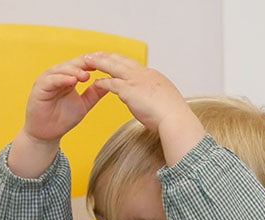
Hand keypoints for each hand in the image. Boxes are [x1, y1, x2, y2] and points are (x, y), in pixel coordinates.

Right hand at [23, 55, 108, 143]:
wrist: (46, 133)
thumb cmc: (63, 118)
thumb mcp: (84, 104)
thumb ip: (95, 93)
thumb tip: (111, 83)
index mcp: (68, 76)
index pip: (82, 65)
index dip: (94, 63)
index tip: (108, 64)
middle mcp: (57, 75)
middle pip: (73, 64)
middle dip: (86, 64)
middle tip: (98, 65)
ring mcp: (48, 80)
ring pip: (62, 70)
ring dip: (75, 71)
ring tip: (86, 75)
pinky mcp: (39, 88)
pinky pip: (51, 80)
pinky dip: (62, 79)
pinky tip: (72, 81)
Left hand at [83, 52, 205, 164]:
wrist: (176, 120)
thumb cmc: (174, 118)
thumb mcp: (167, 103)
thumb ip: (156, 99)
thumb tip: (151, 103)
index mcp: (155, 77)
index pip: (135, 66)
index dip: (123, 62)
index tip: (116, 61)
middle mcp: (145, 74)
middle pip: (122, 60)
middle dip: (108, 56)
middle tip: (97, 54)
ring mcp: (136, 81)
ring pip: (113, 66)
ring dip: (99, 62)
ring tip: (88, 60)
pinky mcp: (129, 90)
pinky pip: (110, 83)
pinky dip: (101, 82)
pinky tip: (94, 83)